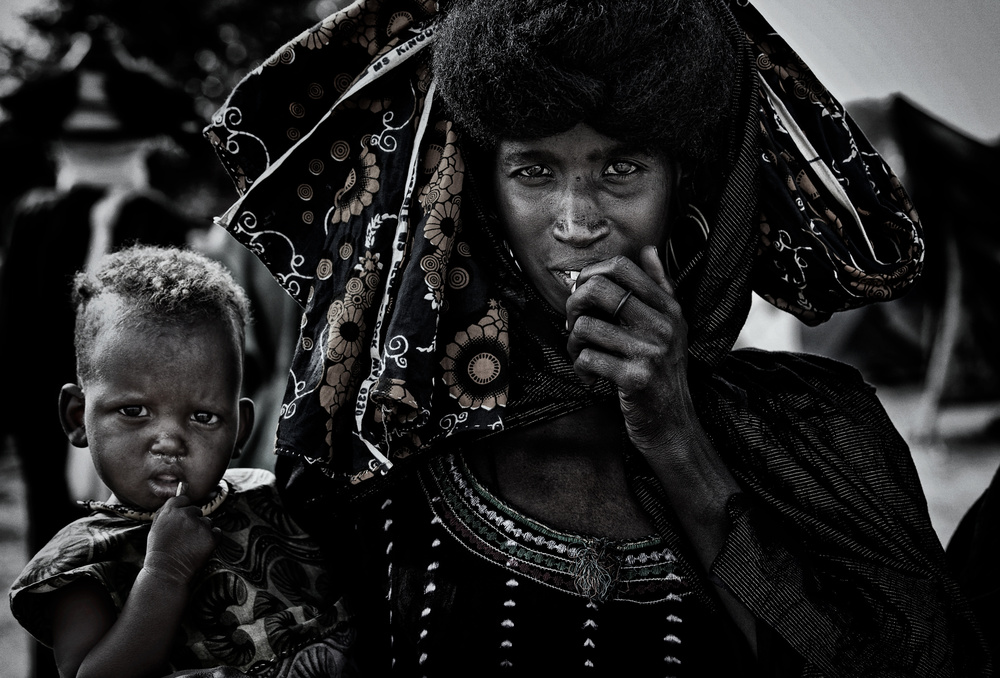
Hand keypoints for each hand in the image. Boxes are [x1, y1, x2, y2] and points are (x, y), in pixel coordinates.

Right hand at [145, 490, 219, 585]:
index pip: (184, 500)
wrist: (167, 572)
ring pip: (208, 522)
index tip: (181, 522)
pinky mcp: (211, 536)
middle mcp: (186, 514)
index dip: (183, 511)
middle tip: (184, 539)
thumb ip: (167, 510)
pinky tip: (199, 549)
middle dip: (193, 522)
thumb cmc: (160, 551)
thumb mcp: (156, 527)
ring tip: (190, 546)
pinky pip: (217, 532)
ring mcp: (200, 525)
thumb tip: (180, 492)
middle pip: (197, 511)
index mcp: (171, 510)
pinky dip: (212, 539)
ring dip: (203, 531)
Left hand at [566, 246, 698, 453]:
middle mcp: (662, 326)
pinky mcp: (635, 378)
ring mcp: (650, 352)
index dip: (591, 273)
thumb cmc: (664, 373)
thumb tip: (649, 249)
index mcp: (669, 309)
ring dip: (572, 343)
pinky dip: (579, 368)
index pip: (623, 267)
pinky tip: (589, 376)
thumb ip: (660, 287)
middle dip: (574, 304)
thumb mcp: (672, 327)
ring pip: (586, 327)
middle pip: (599, 288)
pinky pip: (587, 358)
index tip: (583, 292)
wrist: (673, 424)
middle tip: (574, 323)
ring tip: (580, 353)